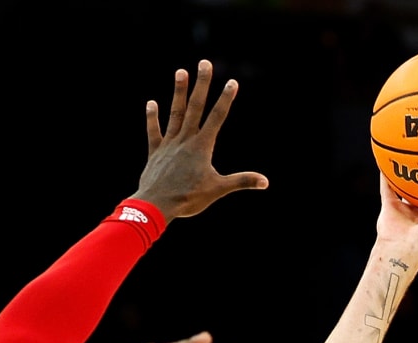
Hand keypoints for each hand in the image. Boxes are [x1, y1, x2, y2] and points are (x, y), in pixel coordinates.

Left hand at [134, 60, 269, 217]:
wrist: (156, 205)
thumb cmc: (188, 198)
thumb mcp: (218, 189)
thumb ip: (241, 181)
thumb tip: (265, 182)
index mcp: (202, 146)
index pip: (217, 117)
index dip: (226, 99)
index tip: (232, 82)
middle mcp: (185, 140)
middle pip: (195, 107)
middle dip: (202, 84)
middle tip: (205, 63)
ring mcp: (169, 144)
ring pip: (175, 113)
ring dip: (179, 92)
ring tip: (181, 72)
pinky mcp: (156, 153)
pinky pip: (154, 132)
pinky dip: (153, 118)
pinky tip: (152, 103)